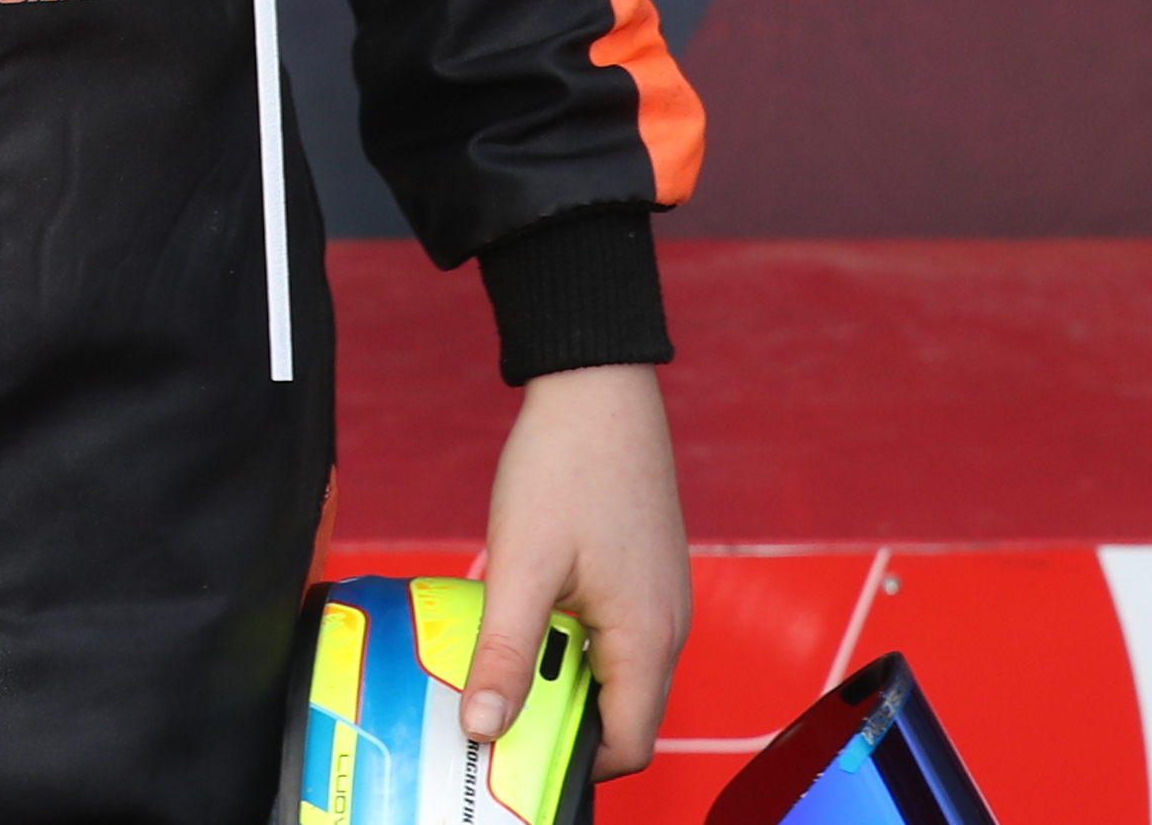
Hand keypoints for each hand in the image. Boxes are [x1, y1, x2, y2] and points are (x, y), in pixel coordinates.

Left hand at [473, 362, 685, 775]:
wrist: (597, 388)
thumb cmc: (569, 465)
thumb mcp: (523, 565)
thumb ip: (507, 653)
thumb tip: (484, 726)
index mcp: (648, 638)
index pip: (627, 745)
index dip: (574, 764)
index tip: (514, 755)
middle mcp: (667, 628)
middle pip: (620, 714)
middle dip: (558, 719)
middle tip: (495, 703)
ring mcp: (658, 601)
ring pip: (610, 672)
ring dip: (559, 675)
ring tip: (503, 652)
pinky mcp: (642, 577)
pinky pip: (609, 635)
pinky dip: (568, 640)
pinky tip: (526, 612)